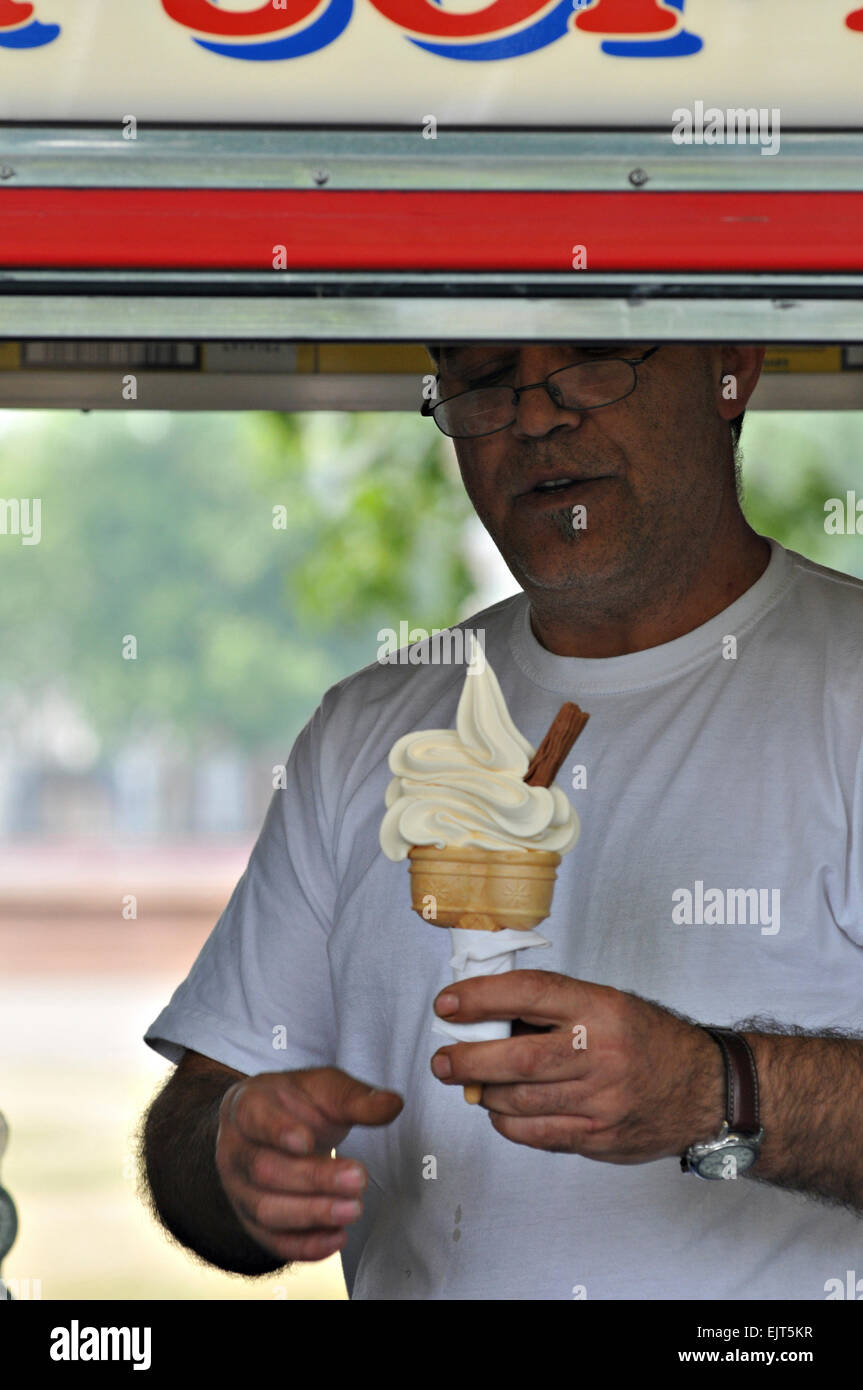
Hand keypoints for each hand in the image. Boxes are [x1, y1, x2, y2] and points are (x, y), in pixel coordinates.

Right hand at [215, 1067, 401, 1262]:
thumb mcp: (324, 1088)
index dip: (278, 1131)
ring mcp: (238, 1189)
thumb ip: (356, 1098)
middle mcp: (235, 1150)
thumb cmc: (297, 1104)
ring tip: (353, 1209)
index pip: (254, 1118)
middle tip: (358, 1178)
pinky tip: (338, 1237)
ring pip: (265, 1210)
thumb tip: (393, 1104)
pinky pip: (272, 1240)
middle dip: (313, 1178)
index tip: (308, 1141)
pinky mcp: (251, 1221)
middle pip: (265, 1170)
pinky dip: (304, 1245)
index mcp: (248, 1106)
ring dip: (311, 1214)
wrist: (270, 1127)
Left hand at [430, 971, 723, 1163]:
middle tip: (441, 1059)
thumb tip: (487, 1016)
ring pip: (520, 1100)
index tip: (447, 1002)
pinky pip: (535, 1133)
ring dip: (484, 1092)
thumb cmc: (649, 1040)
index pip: (527, 993)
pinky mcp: (598, 1137)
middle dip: (467, 1058)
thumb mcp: (608, 1004)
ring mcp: (600, 1100)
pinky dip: (507, 1122)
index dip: (479, 997)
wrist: (706, 1089)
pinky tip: (501, 1110)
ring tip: (470, 1083)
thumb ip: (554, 1009)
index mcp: (599, 1008)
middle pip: (516, 1057)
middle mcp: (600, 1052)